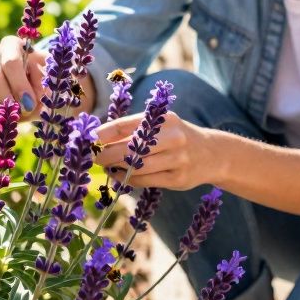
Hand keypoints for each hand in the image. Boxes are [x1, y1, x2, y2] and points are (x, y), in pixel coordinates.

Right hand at [0, 35, 47, 119]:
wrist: (35, 90)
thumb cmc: (44, 80)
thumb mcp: (49, 78)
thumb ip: (42, 84)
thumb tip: (29, 98)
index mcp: (12, 45)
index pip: (10, 61)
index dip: (19, 84)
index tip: (30, 102)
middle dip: (8, 98)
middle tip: (23, 111)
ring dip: (1, 106)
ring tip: (17, 113)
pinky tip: (8, 114)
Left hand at [92, 111, 220, 190]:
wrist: (212, 154)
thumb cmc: (175, 138)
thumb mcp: (160, 125)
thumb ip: (134, 130)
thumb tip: (98, 139)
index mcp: (162, 119)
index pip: (125, 125)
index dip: (102, 134)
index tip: (87, 140)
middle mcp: (171, 137)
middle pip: (128, 148)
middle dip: (105, 154)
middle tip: (93, 158)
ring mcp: (176, 159)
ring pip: (136, 167)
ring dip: (116, 168)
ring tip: (107, 167)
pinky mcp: (177, 178)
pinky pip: (144, 180)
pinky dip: (128, 179)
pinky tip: (121, 176)